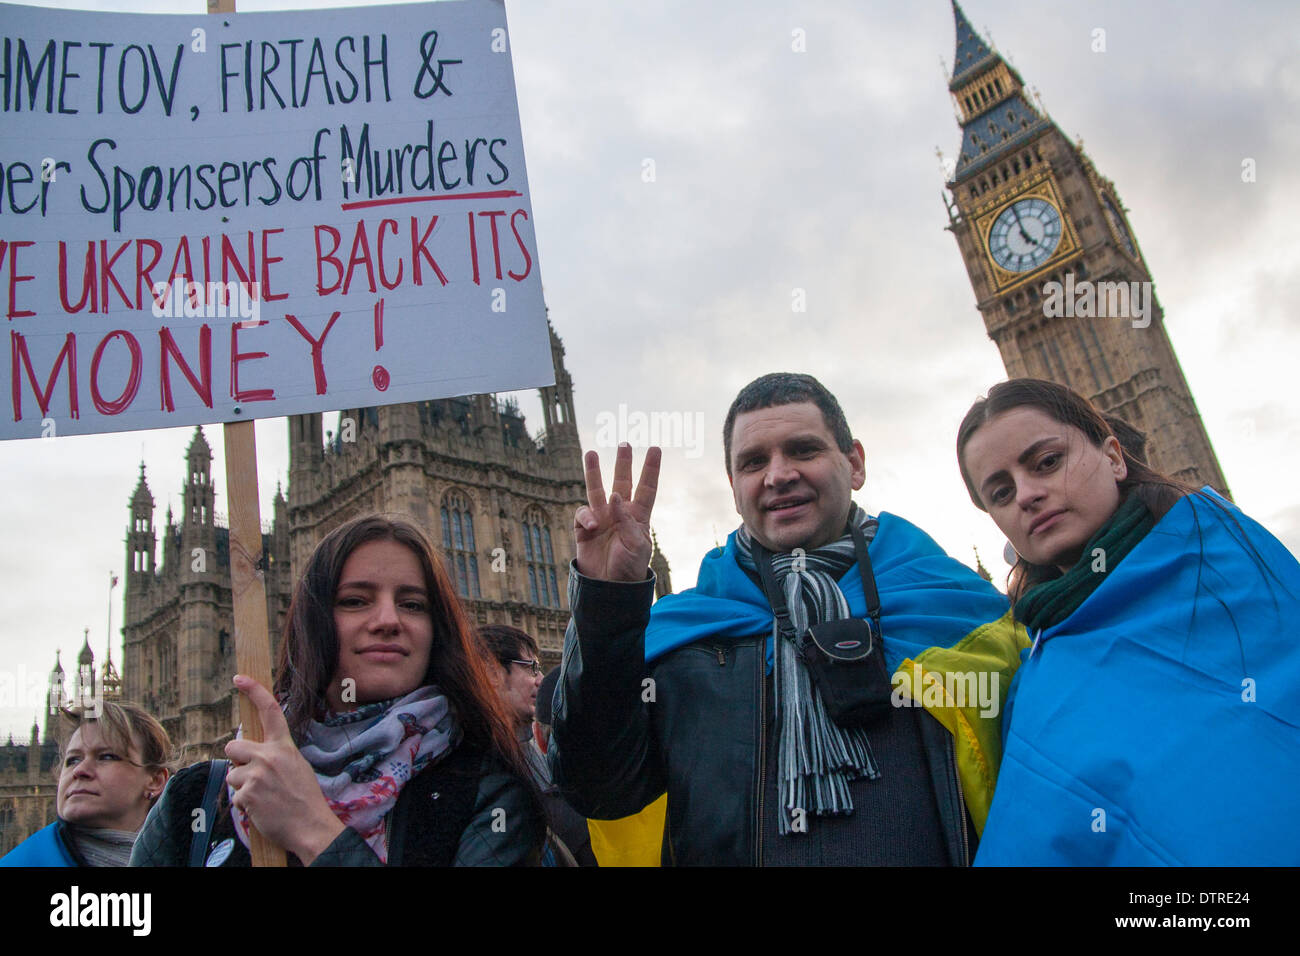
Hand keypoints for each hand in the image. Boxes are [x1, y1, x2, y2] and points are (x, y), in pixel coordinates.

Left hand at [225, 675, 344, 864]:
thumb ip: (275, 755)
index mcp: (284, 746)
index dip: (253, 691)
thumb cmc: (304, 798)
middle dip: (237, 760)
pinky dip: (245, 804)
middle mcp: (268, 756)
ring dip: (241, 786)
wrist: (310, 826)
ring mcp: (256, 775)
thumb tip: (252, 751)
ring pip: (231, 774)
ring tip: (263, 796)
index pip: (269, 710)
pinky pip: (234, 796)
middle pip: (233, 746)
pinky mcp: (246, 794)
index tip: (239, 678)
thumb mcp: (296, 766)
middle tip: (251, 774)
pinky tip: (261, 808)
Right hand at [574, 443, 660, 581]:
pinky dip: (586, 516)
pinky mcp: (584, 528)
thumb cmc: (629, 569)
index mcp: (638, 517)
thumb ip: (627, 521)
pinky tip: (593, 525)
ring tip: (591, 453)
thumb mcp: (636, 546)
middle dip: (622, 464)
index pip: (646, 488)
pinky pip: (583, 513)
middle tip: (624, 443)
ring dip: (594, 472)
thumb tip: (614, 496)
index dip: (650, 469)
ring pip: (597, 490)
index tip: (655, 449)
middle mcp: (619, 514)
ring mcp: (601, 519)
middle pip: (621, 483)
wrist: (609, 588)